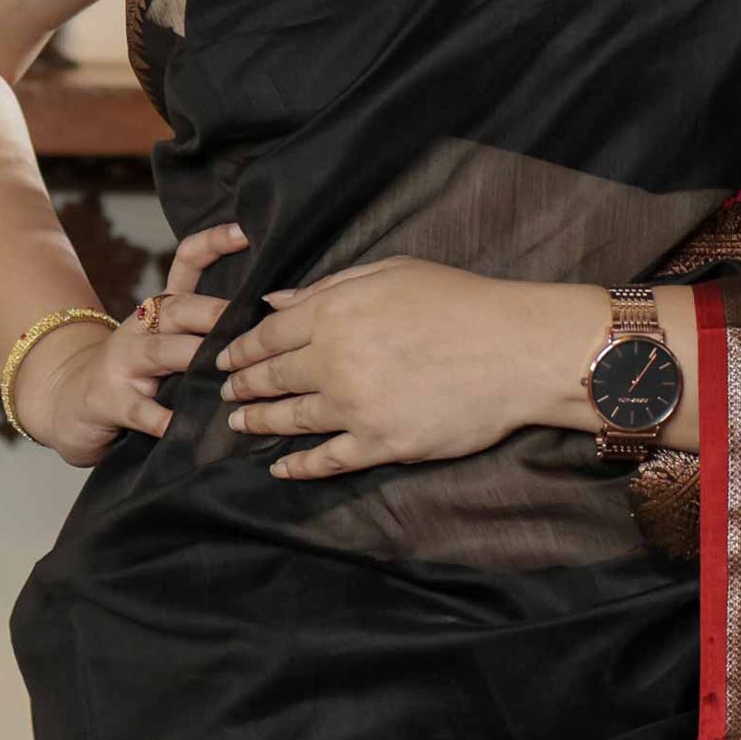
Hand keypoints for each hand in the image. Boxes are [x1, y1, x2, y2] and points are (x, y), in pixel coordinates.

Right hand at [13, 221, 247, 464]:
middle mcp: (142, 327)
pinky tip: (178, 425)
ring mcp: (123, 362)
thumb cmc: (136, 369)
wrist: (68, 398)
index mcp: (162, 308)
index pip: (187, 262)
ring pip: (159, 352)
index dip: (214, 243)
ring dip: (191, 357)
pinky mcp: (109, 399)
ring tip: (221, 367)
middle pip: (177, 307)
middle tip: (246, 320)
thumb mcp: (167, 338)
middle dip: (212, 312)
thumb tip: (275, 313)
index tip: (246, 232)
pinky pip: (138, 409)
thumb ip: (207, 325)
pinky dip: (159, 418)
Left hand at [222, 258, 597, 480]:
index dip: (241, 348)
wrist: (516, 349)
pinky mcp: (380, 444)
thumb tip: (274, 302)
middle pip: (272, 377)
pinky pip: (327, 460)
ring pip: (291, 419)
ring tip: (239, 423)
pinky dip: (298, 466)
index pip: (268, 334)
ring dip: (259, 422)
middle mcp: (334, 361)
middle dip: (243, 385)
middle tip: (225, 392)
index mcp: (333, 312)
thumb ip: (327, 287)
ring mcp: (355, 407)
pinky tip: (280, 467)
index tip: (224, 358)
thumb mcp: (391, 272)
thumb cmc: (460, 301)